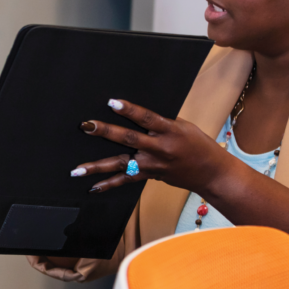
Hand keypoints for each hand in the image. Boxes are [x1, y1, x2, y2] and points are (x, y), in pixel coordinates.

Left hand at [74, 99, 231, 194]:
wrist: (212, 173)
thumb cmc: (198, 144)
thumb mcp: (183, 127)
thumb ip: (160, 122)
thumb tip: (136, 114)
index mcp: (170, 130)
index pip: (147, 118)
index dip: (130, 110)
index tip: (112, 102)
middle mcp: (160, 148)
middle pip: (129, 139)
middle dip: (106, 132)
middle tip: (86, 126)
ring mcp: (153, 164)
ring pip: (122, 164)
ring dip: (98, 166)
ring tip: (77, 169)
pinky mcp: (150, 176)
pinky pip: (127, 180)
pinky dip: (109, 184)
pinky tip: (92, 186)